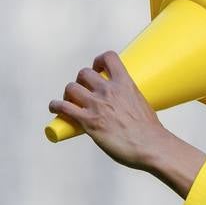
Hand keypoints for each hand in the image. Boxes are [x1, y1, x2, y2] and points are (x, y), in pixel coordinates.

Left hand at [49, 51, 170, 169]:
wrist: (150, 146)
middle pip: (84, 73)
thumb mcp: (142, 105)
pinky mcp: (88, 121)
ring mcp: (97, 105)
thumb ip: (130, 101)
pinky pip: (63, 107)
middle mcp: (109, 90)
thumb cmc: (150, 132)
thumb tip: (126, 109)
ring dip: (68, 94)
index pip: (108, 58)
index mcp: (125, 84)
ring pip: (71, 88)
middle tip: (83, 92)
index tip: (97, 68)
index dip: (98, 61)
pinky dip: (55, 106)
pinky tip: (55, 108)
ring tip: (68, 102)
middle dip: (81, 81)